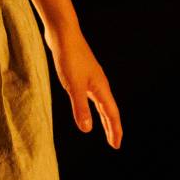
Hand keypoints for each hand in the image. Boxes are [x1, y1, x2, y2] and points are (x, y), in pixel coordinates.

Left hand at [45, 23, 121, 147]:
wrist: (63, 33)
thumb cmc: (69, 57)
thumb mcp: (73, 85)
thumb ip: (80, 107)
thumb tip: (87, 130)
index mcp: (101, 87)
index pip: (111, 114)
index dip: (114, 130)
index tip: (116, 145)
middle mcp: (99, 83)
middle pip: (109, 109)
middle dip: (112, 127)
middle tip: (114, 142)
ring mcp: (91, 78)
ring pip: (101, 102)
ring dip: (104, 117)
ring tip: (105, 129)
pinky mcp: (81, 73)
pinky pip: (91, 95)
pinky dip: (92, 106)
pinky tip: (87, 106)